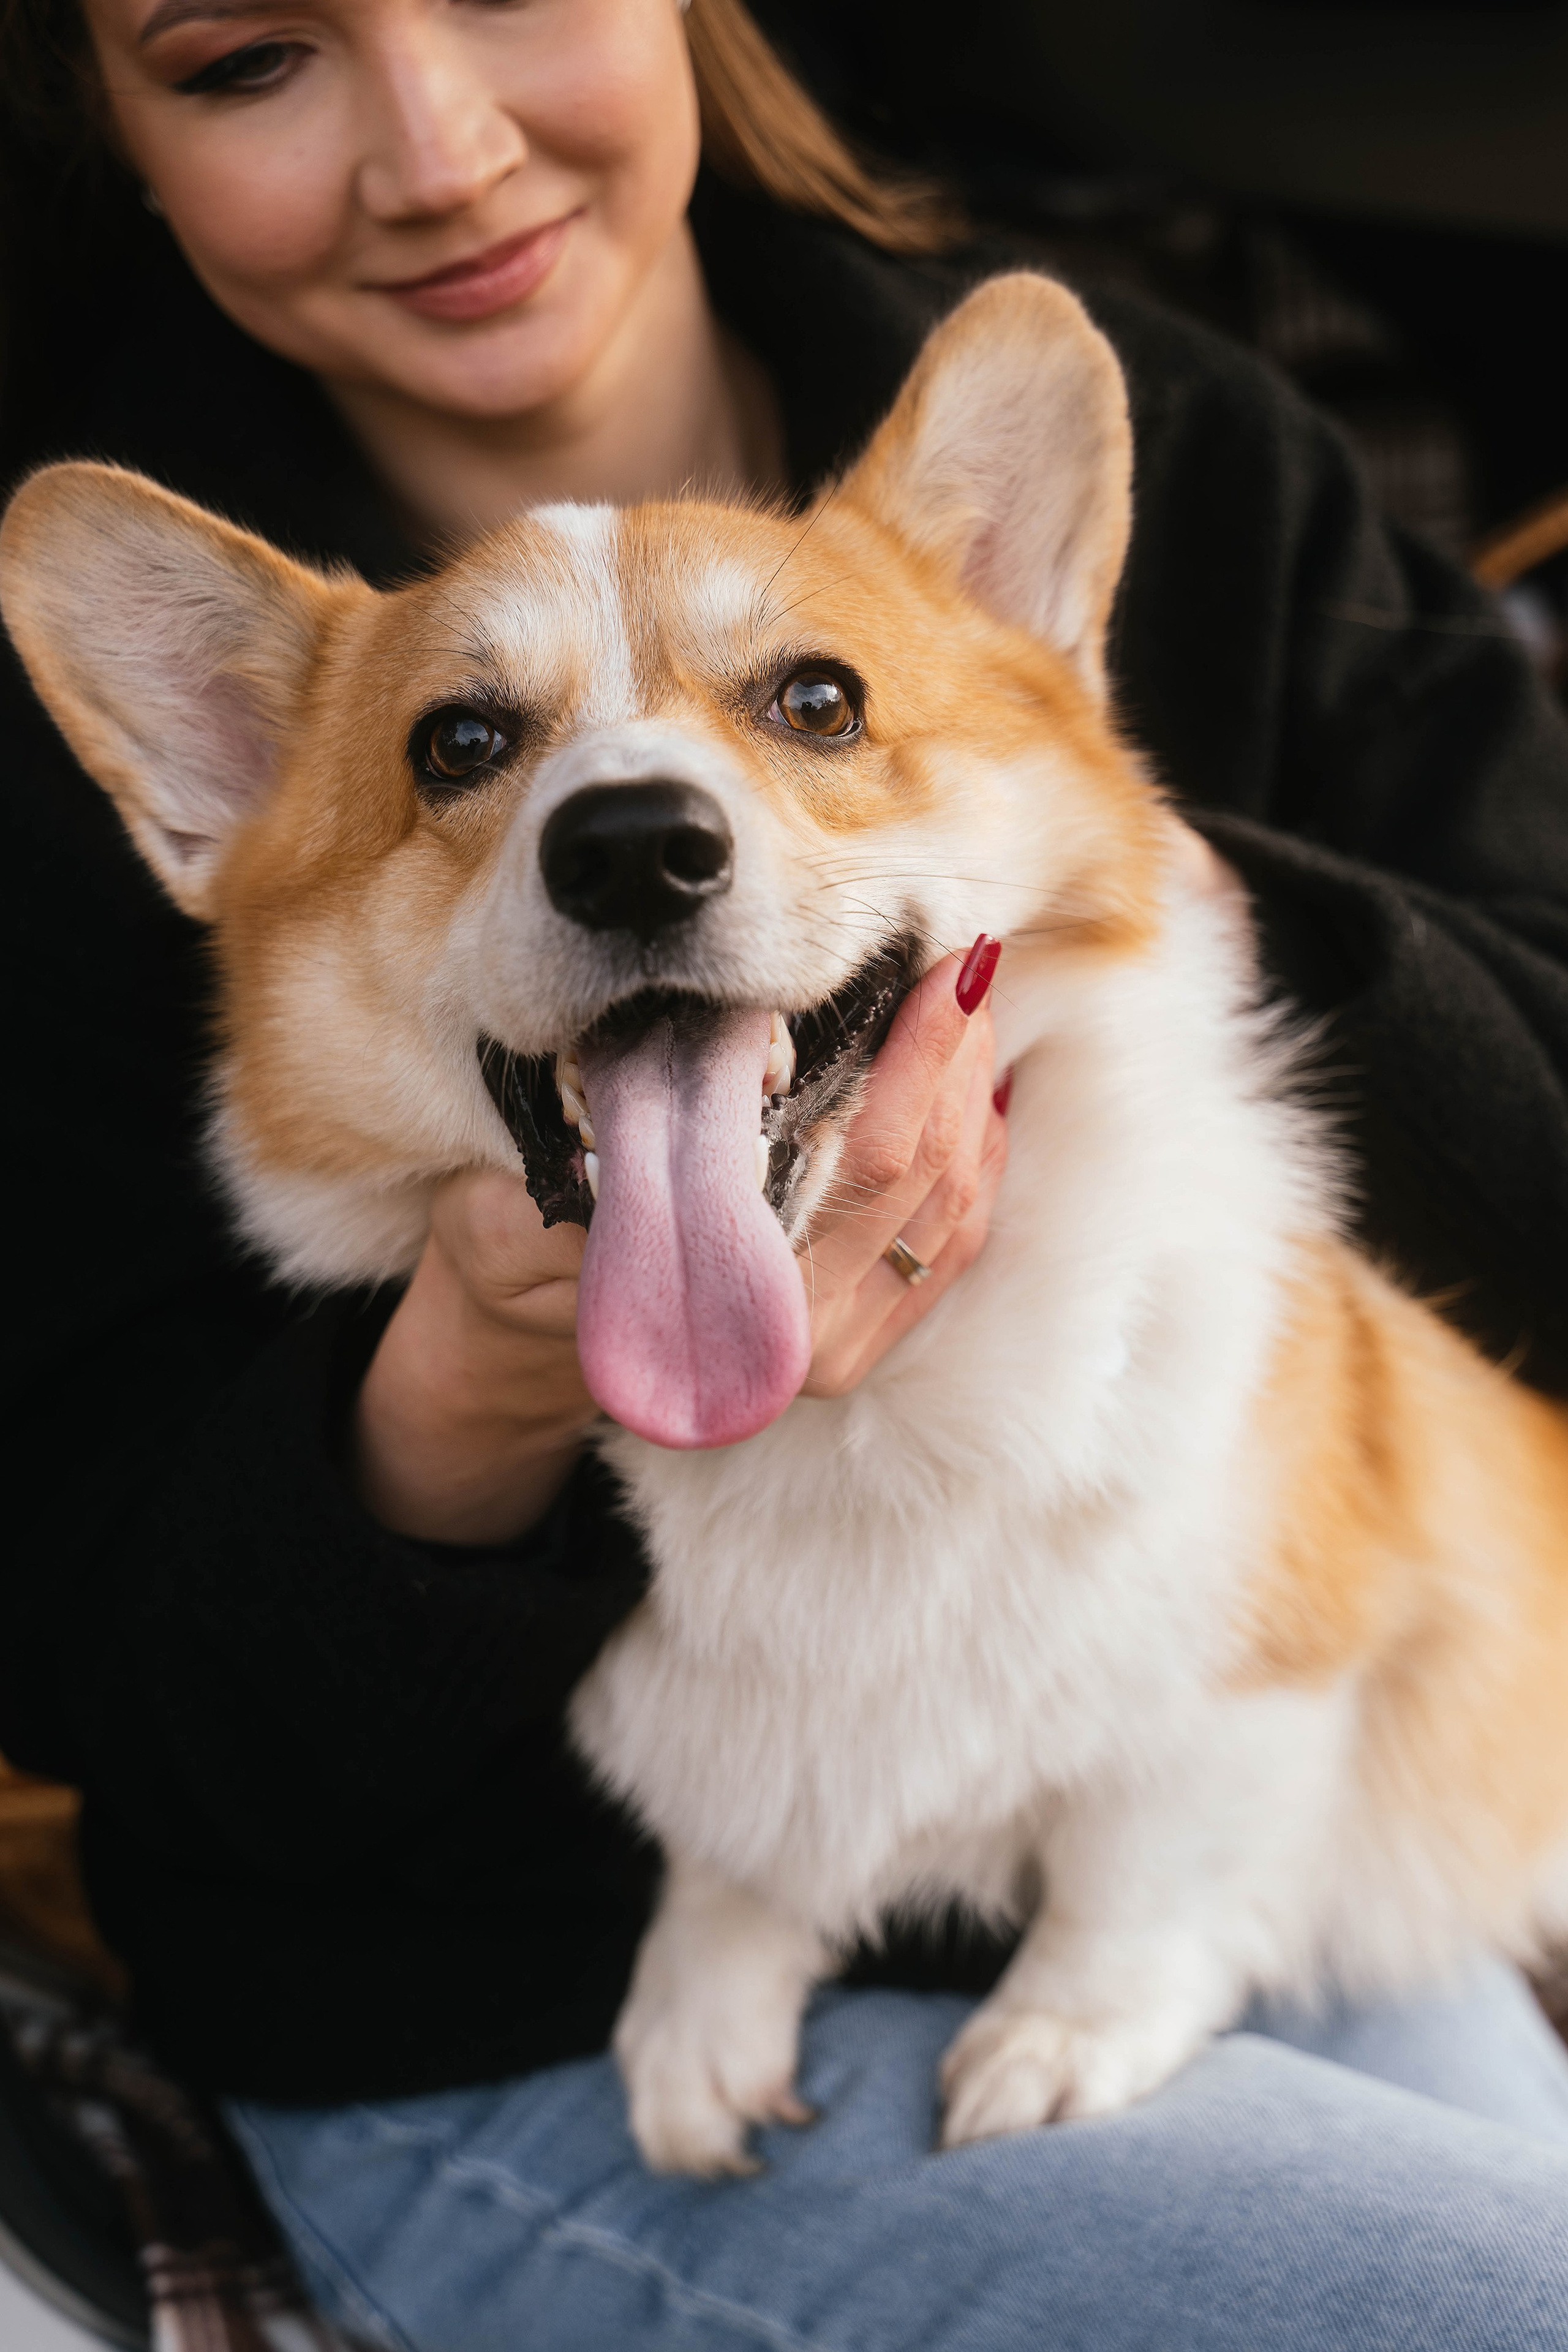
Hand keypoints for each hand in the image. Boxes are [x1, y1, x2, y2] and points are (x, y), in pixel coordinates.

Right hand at [356, 941, 1010, 1538]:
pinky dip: (977, 1153)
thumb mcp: (512, 1206)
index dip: (916, 1060)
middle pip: (925, 1172)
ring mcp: (841, 1346)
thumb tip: (684, 1086)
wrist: (528, 1327)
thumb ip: (589, 1172)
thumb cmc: (516, 1248)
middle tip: (961, 961)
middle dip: (954, 1058)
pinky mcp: (869, 1336)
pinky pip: (956, 1237)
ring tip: (965, 1001)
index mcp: (728, 1309)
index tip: (936, 972)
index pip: (866, 1160)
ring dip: (971, 1094)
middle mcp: (800, 1342)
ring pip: (953, 1199)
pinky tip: (967, 1083)